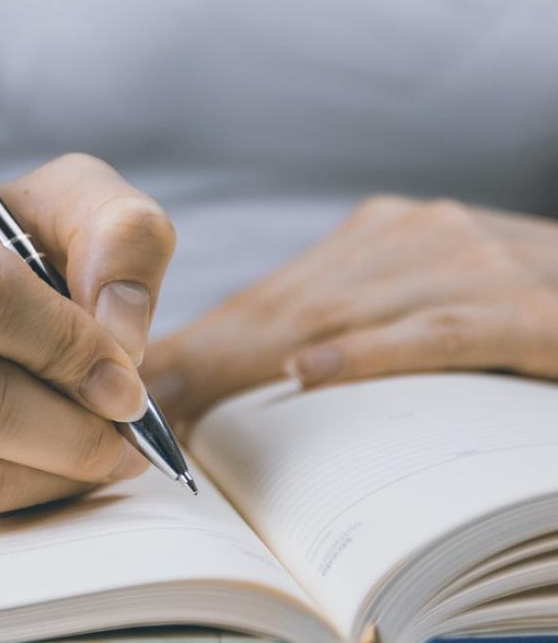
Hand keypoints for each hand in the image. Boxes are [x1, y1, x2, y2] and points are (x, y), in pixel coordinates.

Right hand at [0, 153, 175, 518]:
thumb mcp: (59, 206)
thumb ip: (119, 235)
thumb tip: (121, 334)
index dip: (65, 346)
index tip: (121, 376)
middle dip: (70, 429)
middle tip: (121, 432)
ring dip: (51, 476)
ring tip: (92, 452)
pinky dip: (12, 500)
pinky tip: (33, 465)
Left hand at [143, 195, 557, 429]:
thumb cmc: (527, 312)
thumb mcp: (432, 302)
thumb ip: (358, 325)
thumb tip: (263, 387)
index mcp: (384, 239)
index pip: (270, 297)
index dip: (195, 343)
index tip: (130, 386)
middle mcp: (416, 238)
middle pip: (284, 306)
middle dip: (199, 359)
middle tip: (125, 404)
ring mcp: (473, 264)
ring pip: (341, 315)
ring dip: (250, 364)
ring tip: (176, 404)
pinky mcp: (532, 307)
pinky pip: (438, 331)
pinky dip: (371, 352)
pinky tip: (310, 372)